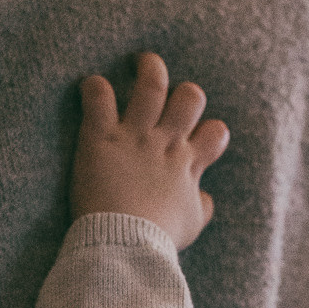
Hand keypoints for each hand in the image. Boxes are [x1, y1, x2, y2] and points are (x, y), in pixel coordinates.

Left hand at [70, 52, 229, 249]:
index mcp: (188, 165)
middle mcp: (166, 143)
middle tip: (168, 95)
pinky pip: (99, 96)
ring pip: (152, 83)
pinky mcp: (102, 137)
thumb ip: (202, 207)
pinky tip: (92, 88)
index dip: (210, 130)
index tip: (198, 137)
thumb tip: (207, 198)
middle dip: (183, 92)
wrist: (126, 245)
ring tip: (141, 62)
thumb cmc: (158, 239)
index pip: (216, 132)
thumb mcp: (190, 226)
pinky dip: (94, 87)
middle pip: (190, 97)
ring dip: (148, 68)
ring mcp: (135, 137)